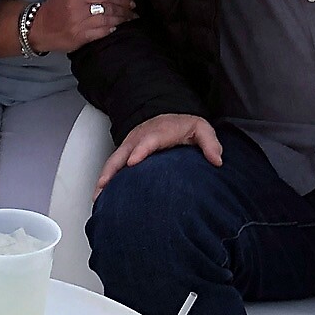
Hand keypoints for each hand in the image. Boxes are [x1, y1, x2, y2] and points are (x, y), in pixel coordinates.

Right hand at [28, 0, 137, 53]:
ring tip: (130, 20)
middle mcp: (79, 11)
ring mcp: (80, 26)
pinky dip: (109, 30)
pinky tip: (116, 28)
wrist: (37, 28)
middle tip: (134, 12)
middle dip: (124, 11)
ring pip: (106, 22)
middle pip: (108, 9)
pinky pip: (99, 34)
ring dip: (120, 21)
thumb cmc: (53, 6)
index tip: (132, 1)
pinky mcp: (79, 39)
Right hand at [96, 113, 221, 194]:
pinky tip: (100, 196)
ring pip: (113, 161)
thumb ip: (210, 143)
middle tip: (104, 185)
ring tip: (97, 196)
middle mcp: (140, 138)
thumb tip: (217, 160)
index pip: (148, 141)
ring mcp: (130, 145)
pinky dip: (104, 179)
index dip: (140, 151)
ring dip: (104, 177)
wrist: (169, 118)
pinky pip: (112, 165)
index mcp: (158, 132)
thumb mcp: (201, 129)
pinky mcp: (125, 153)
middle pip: (123, 152)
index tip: (133, 163)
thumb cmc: (184, 127)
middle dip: (112, 168)